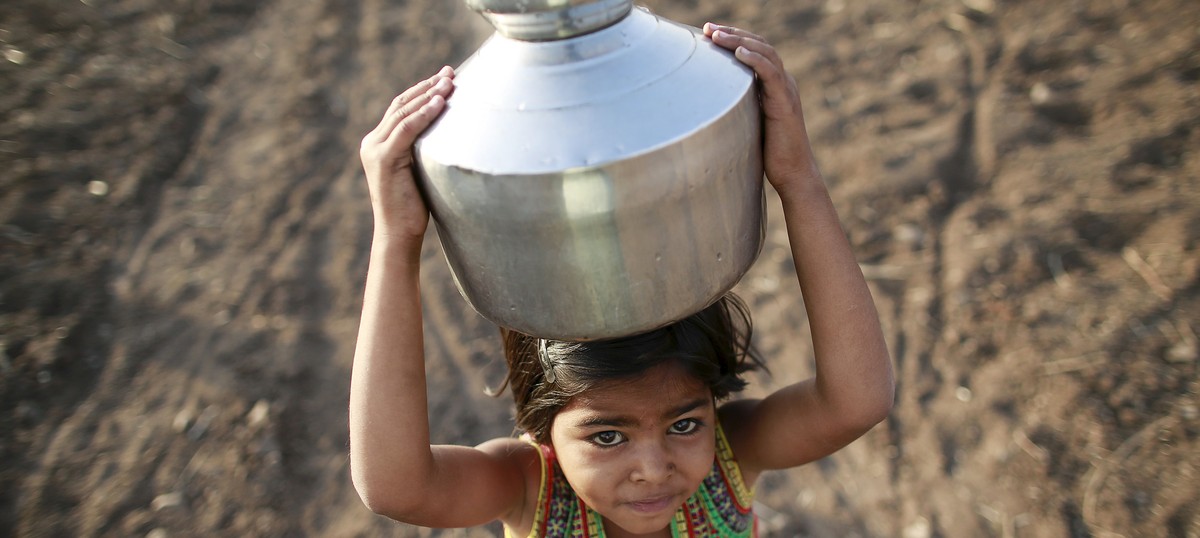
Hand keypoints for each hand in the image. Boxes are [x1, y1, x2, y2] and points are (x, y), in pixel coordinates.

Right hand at [359, 66, 454, 243]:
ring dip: (428, 95)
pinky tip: (439, 103)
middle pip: (401, 105)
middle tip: (451, 73)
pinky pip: (406, 130)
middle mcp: (372, 142)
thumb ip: (424, 150)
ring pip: (403, 113)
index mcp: (378, 143)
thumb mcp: (420, 171)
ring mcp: (375, 149)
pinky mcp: (383, 159)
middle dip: (427, 86)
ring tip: (450, 82)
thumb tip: (450, 134)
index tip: (445, 77)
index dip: (422, 91)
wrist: (398, 234)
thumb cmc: (414, 208)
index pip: (401, 109)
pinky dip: (423, 114)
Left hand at [704, 24, 820, 196]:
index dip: (734, 38)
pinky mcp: (785, 103)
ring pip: (765, 54)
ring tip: (717, 35)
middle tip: (708, 28)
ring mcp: (786, 91)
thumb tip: (711, 103)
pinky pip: (771, 74)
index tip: (710, 32)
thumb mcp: (749, 122)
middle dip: (733, 33)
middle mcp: (782, 82)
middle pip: (759, 46)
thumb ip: (739, 106)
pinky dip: (755, 60)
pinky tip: (738, 53)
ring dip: (739, 41)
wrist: (793, 174)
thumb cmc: (769, 153)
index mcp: (774, 84)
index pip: (756, 50)